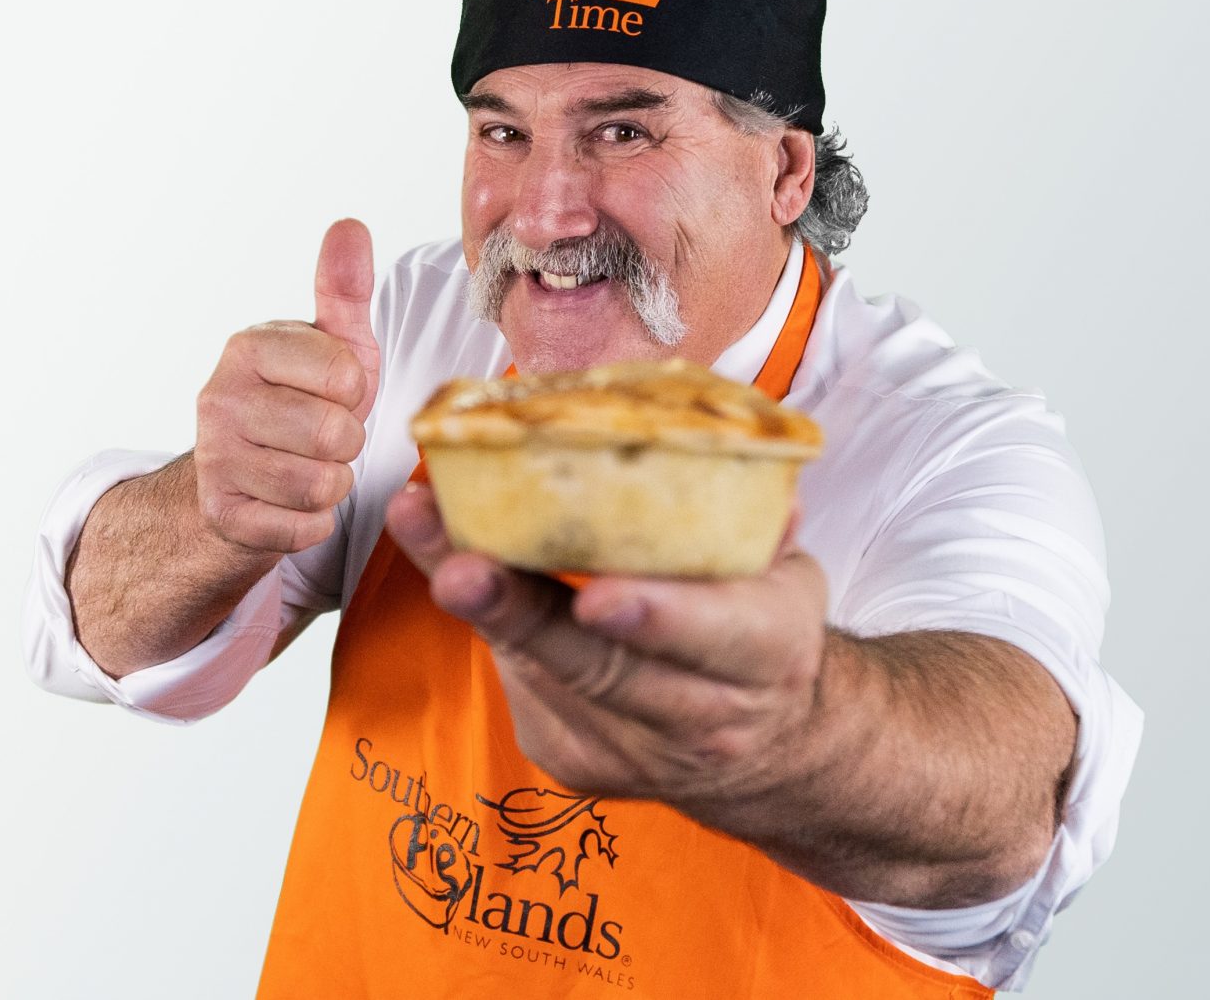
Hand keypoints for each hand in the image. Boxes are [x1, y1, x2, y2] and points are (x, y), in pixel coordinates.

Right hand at [193, 219, 380, 553]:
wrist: (244, 483)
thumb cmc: (301, 405)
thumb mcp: (331, 347)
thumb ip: (343, 291)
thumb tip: (350, 225)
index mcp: (249, 347)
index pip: (344, 374)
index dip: (355, 393)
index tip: (333, 394)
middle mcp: (218, 397)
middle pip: (334, 434)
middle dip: (346, 445)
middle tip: (323, 439)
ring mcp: (213, 457)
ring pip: (319, 484)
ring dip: (331, 485)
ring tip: (309, 468)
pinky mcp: (221, 514)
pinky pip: (301, 527)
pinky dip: (311, 523)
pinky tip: (291, 504)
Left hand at [382, 484, 831, 803]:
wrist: (767, 745)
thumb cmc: (763, 634)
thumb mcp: (787, 575)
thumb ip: (756, 518)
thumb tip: (724, 449)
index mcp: (770, 653)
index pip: (719, 637)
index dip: (657, 616)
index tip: (597, 598)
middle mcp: (702, 718)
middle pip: (601, 666)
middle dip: (522, 612)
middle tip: (460, 569)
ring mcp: (631, 750)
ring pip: (544, 672)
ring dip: (479, 602)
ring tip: (422, 533)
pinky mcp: (574, 760)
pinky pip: (522, 683)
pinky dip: (491, 618)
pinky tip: (451, 562)